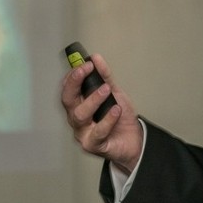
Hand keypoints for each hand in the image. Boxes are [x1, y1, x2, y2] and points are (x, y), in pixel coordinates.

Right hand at [60, 53, 141, 171]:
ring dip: (93, 100)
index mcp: (78, 104)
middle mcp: (76, 118)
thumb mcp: (114, 92)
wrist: (134, 140)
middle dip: (75, 82)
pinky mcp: (92, 145)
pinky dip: (107, 120)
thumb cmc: (120, 118)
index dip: (73, 74)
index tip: (85, 63)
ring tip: (106, 90)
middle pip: (67, 100)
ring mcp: (82, 132)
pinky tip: (115, 110)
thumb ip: (105, 76)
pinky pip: (97, 132)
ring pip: (79, 115)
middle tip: (87, 69)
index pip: (68, 87)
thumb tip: (95, 58)